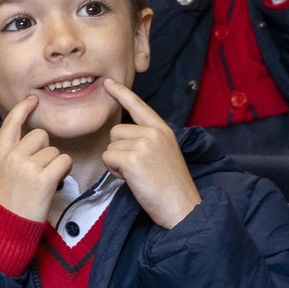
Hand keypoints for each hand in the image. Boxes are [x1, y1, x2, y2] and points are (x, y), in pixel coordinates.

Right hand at [0, 96, 70, 222]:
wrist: (4, 228)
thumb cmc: (1, 205)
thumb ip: (8, 157)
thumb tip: (22, 145)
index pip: (11, 123)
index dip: (23, 109)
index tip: (32, 100)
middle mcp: (12, 156)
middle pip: (40, 135)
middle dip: (45, 149)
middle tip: (40, 169)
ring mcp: (27, 167)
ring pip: (54, 150)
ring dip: (55, 164)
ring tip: (44, 181)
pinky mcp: (43, 179)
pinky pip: (64, 161)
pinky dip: (64, 170)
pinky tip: (55, 182)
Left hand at [101, 80, 200, 228]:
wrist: (181, 205)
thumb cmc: (171, 185)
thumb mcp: (164, 152)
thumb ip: (147, 139)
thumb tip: (123, 135)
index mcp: (162, 129)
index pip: (138, 105)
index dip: (121, 92)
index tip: (107, 82)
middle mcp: (153, 132)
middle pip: (116, 131)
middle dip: (119, 150)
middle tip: (138, 168)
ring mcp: (143, 144)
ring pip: (110, 146)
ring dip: (117, 162)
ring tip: (137, 174)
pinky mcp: (132, 159)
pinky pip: (108, 159)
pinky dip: (115, 171)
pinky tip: (133, 179)